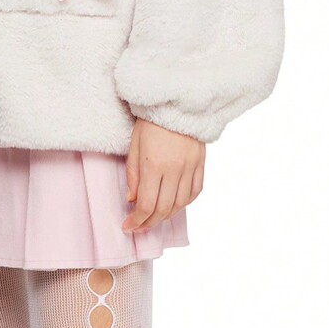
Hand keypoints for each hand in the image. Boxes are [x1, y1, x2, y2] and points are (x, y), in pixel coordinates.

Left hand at [122, 117, 204, 231]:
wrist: (175, 100)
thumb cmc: (150, 120)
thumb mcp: (134, 144)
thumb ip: (133, 173)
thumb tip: (132, 200)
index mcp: (154, 164)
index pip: (146, 204)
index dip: (137, 221)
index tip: (128, 227)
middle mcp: (174, 169)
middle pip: (164, 209)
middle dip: (150, 223)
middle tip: (140, 226)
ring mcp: (190, 167)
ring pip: (181, 204)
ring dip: (167, 215)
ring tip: (155, 216)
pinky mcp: (200, 162)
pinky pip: (195, 191)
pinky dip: (185, 203)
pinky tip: (176, 204)